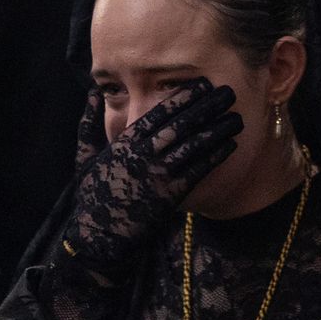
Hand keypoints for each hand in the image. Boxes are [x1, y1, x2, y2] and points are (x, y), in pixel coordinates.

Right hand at [56, 80, 240, 278]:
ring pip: (194, 146)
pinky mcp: (171, 195)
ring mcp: (159, 175)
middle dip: (207, 106)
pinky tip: (230, 145)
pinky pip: (198, 171)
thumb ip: (89, 123)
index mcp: (126, 142)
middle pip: (182, 124)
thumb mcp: (84, 155)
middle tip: (228, 92)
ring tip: (236, 117)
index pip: (159, 112)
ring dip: (217, 129)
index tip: (201, 84)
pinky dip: (215, 156)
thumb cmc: (92, 195)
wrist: (99, 235)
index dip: (183, 97)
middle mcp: (144, 154)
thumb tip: (94, 92)